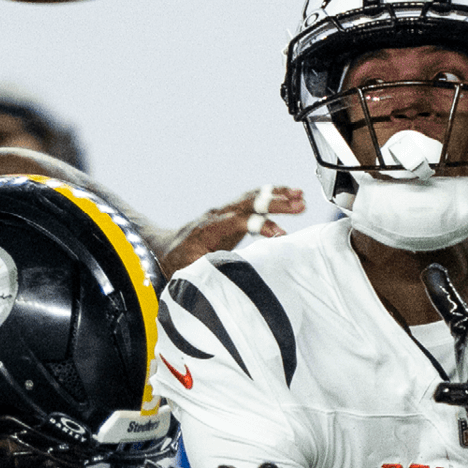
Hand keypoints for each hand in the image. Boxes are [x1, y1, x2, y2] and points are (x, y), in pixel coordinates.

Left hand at [159, 185, 306, 274]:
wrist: (168, 249)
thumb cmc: (179, 262)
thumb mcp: (190, 270)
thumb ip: (209, 269)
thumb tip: (229, 273)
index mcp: (209, 229)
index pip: (237, 221)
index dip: (259, 225)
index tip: (279, 234)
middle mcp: (218, 215)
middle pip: (249, 203)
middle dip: (275, 202)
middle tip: (300, 205)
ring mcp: (225, 210)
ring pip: (252, 197)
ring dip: (276, 194)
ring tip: (300, 195)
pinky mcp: (232, 212)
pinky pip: (252, 200)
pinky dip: (270, 195)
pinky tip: (289, 195)